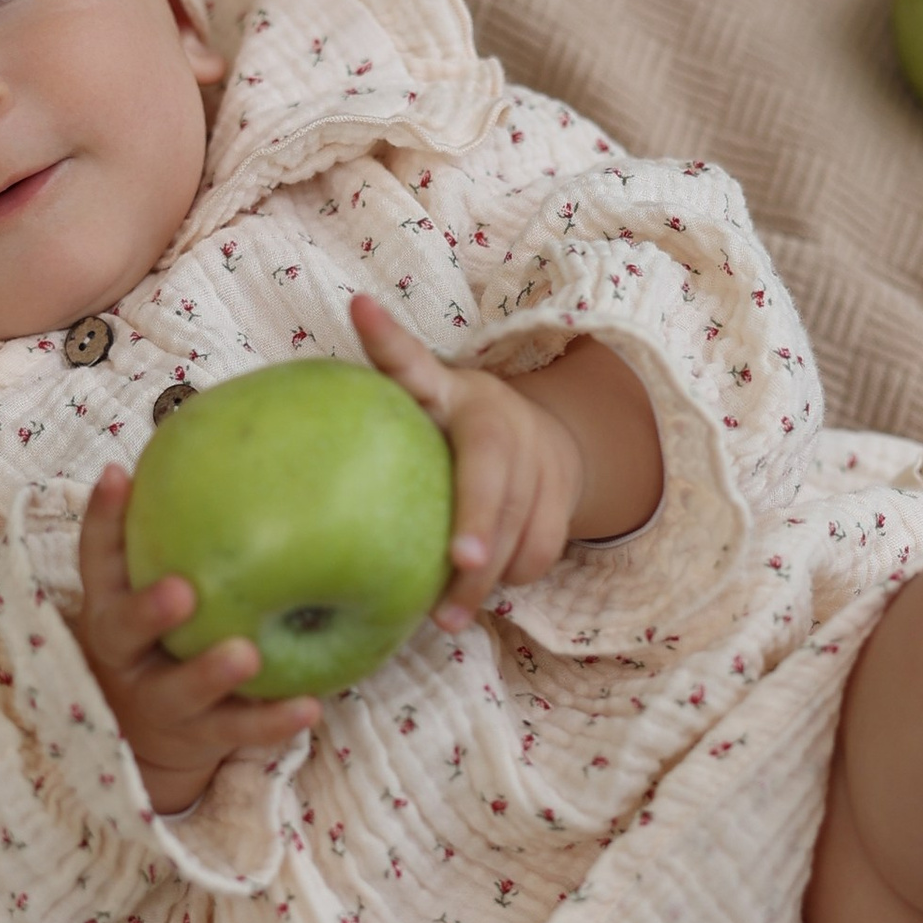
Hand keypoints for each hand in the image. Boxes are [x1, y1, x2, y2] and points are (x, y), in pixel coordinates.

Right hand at [73, 462, 317, 816]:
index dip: (102, 519)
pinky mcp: (200, 737)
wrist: (147, 734)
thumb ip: (175, 532)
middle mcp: (125, 654)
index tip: (117, 476)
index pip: (97, 559)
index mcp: (110, 606)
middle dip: (149, 610)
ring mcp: (159, 699)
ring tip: (248, 653)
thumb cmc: (162, 633)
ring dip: (210, 672)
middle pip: (123, 631)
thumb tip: (228, 440)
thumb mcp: (151, 585)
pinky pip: (237, 732)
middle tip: (183, 589)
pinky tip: (310, 705)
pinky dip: (272, 721)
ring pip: (179, 692)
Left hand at [350, 292, 598, 632]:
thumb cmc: (454, 417)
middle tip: (449, 583)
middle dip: (479, 531)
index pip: (421, 371)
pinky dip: (512, 577)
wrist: (538, 431)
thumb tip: (357, 304)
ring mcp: (543, 462)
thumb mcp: (425, 384)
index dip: (394, 351)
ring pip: (524, 528)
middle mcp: (507, 423)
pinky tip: (481, 594)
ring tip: (447, 617)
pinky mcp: (565, 499)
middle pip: (497, 483)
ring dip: (487, 580)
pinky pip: (542, 551)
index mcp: (457, 390)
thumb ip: (393, 359)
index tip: (364, 318)